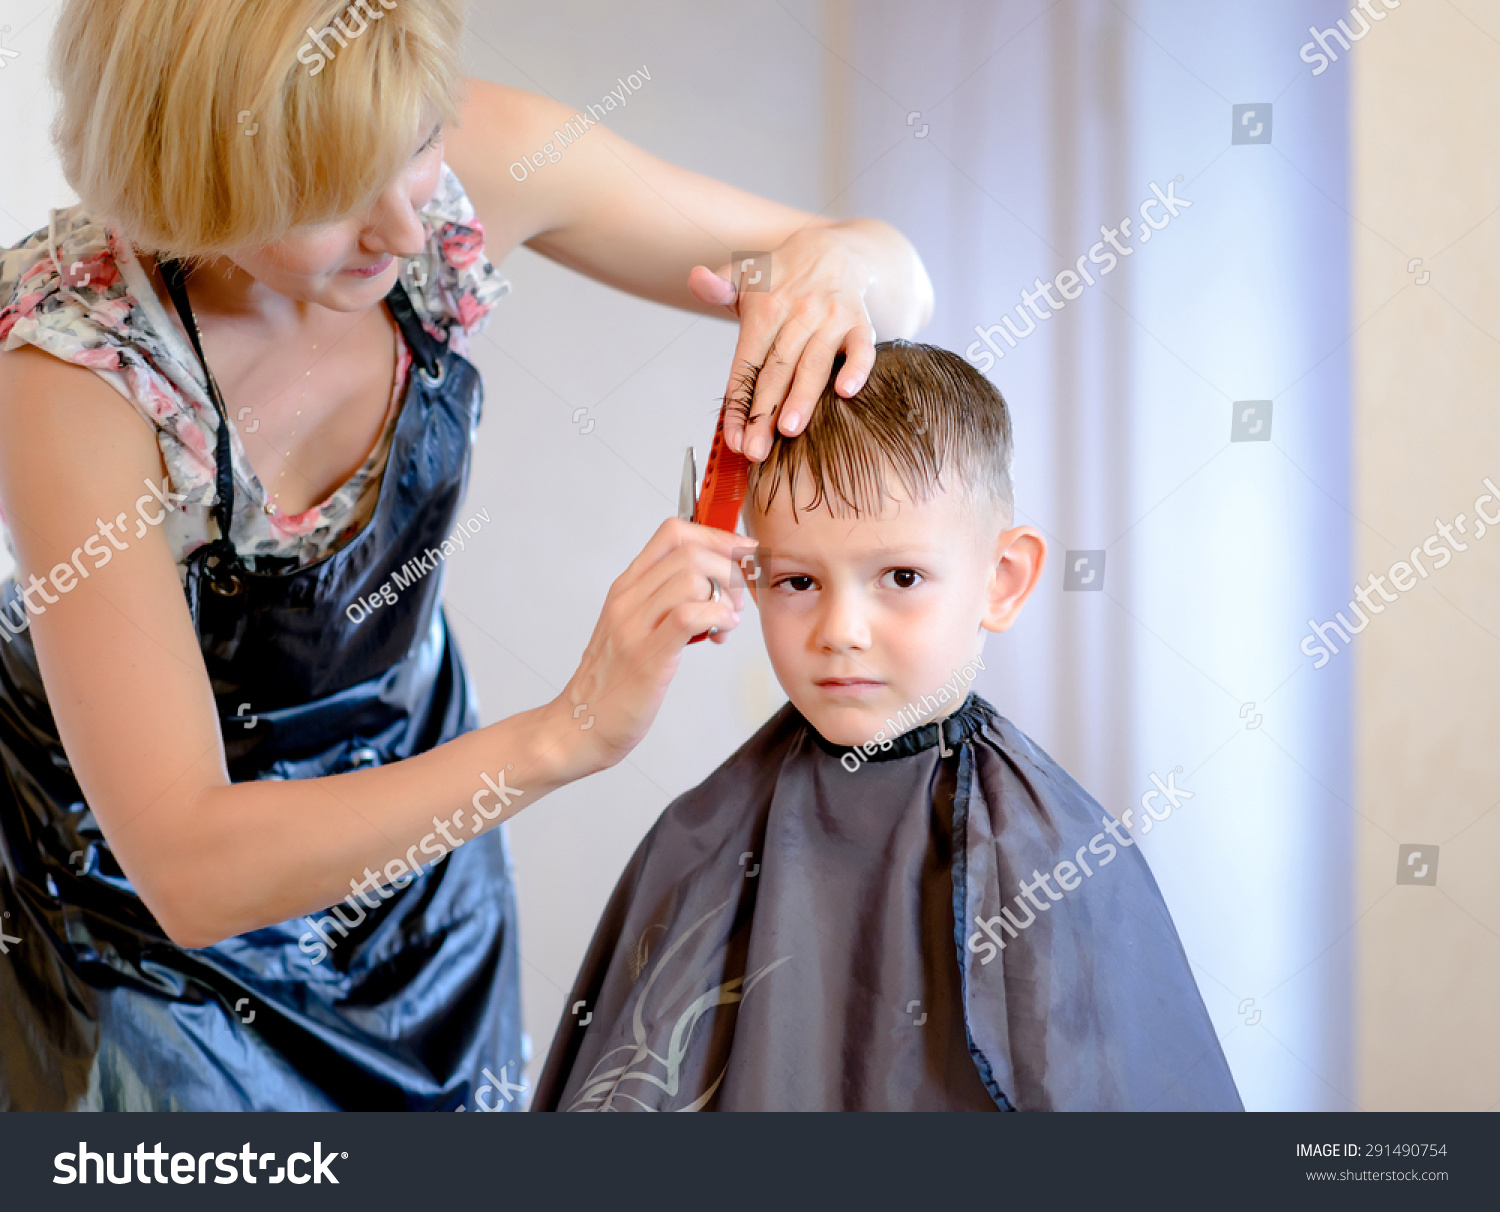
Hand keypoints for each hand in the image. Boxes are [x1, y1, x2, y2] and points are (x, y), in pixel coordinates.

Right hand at [552, 518, 746, 775]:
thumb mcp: (633, 628)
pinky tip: (721, 633)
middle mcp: (627, 599)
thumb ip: (663, 602)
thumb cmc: (612, 683)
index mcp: (626, 587)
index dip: (717, 536)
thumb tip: (710, 583)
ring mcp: (634, 626)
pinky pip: (690, 616)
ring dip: (725, 596)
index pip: (673, 532)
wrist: (577, 727)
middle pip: (689, 550)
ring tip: (726, 624)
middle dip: (729, 568)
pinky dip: (717, 617)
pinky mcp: (648, 657)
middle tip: (736, 600)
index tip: (742, 553)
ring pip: (692, 577)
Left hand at [690, 225, 879, 461]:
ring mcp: (830, 319)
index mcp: (765, 309)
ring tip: (789, 431)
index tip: (733, 438)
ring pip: (814, 364)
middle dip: (764, 413)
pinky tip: (846, 393)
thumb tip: (697, 280)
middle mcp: (798, 314)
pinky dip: (856, 369)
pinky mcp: (860, 322)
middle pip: (777, 371)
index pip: (746, 364)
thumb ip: (719, 286)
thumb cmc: (783, 278)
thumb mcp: (746, 276)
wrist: (834, 249)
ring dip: (802, 398)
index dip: (738, 403)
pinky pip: (861, 348)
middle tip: (755, 450)